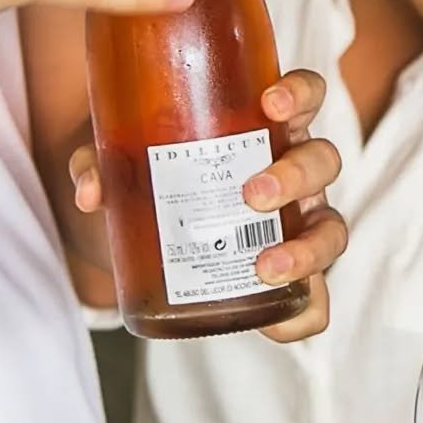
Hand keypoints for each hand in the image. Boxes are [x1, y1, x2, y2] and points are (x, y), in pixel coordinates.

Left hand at [70, 68, 345, 341]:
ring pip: (331, 227)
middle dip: (295, 176)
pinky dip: (305, 314)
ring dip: (307, 248)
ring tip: (263, 266)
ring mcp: (296, 222)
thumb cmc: (144, 176)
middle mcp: (291, 169)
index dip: (300, 93)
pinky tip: (278, 329)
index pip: (305, 94)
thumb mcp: (119, 164)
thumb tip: (91, 189)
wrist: (133, 234)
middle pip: (323, 160)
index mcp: (263, 126)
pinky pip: (314, 298)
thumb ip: (98, 164)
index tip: (271, 103)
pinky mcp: (287, 276)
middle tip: (252, 195)